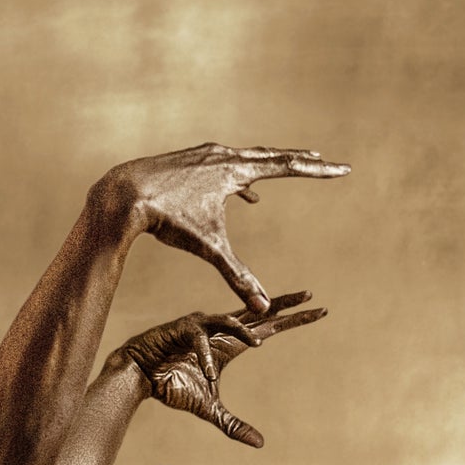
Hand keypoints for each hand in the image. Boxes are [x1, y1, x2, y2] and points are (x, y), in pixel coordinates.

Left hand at [96, 144, 348, 312]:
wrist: (122, 195)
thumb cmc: (166, 219)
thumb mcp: (208, 248)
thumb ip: (238, 276)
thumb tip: (263, 309)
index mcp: (234, 171)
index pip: (287, 168)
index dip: (318, 172)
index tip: (343, 169)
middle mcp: (223, 156)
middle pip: (271, 156)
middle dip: (298, 161)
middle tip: (322, 161)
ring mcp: (204, 155)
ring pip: (246, 159)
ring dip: (269, 166)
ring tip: (288, 169)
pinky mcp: (188, 162)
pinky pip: (223, 168)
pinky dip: (240, 180)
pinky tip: (244, 195)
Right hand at [114, 292, 325, 448]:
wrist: (139, 378)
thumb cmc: (172, 387)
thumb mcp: (210, 410)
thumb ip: (234, 425)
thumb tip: (261, 444)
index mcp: (231, 344)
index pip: (269, 328)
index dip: (293, 319)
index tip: (320, 310)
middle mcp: (221, 330)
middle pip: (260, 312)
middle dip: (285, 304)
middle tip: (311, 294)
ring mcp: (203, 325)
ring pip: (233, 320)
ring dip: (246, 330)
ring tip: (259, 343)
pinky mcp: (183, 328)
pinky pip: (201, 339)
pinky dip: (207, 356)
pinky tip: (211, 374)